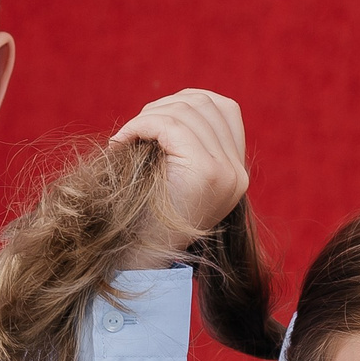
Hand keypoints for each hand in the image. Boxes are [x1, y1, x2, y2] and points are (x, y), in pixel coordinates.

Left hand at [111, 88, 248, 249]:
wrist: (139, 259)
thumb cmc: (145, 217)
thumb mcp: (174, 175)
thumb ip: (185, 144)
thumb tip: (173, 104)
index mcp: (236, 172)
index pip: (225, 109)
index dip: (188, 101)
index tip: (156, 118)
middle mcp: (237, 172)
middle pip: (204, 103)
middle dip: (164, 105)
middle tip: (135, 128)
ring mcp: (226, 172)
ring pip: (186, 111)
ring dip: (147, 116)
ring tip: (126, 137)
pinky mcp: (206, 172)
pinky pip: (171, 125)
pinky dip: (140, 125)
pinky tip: (121, 141)